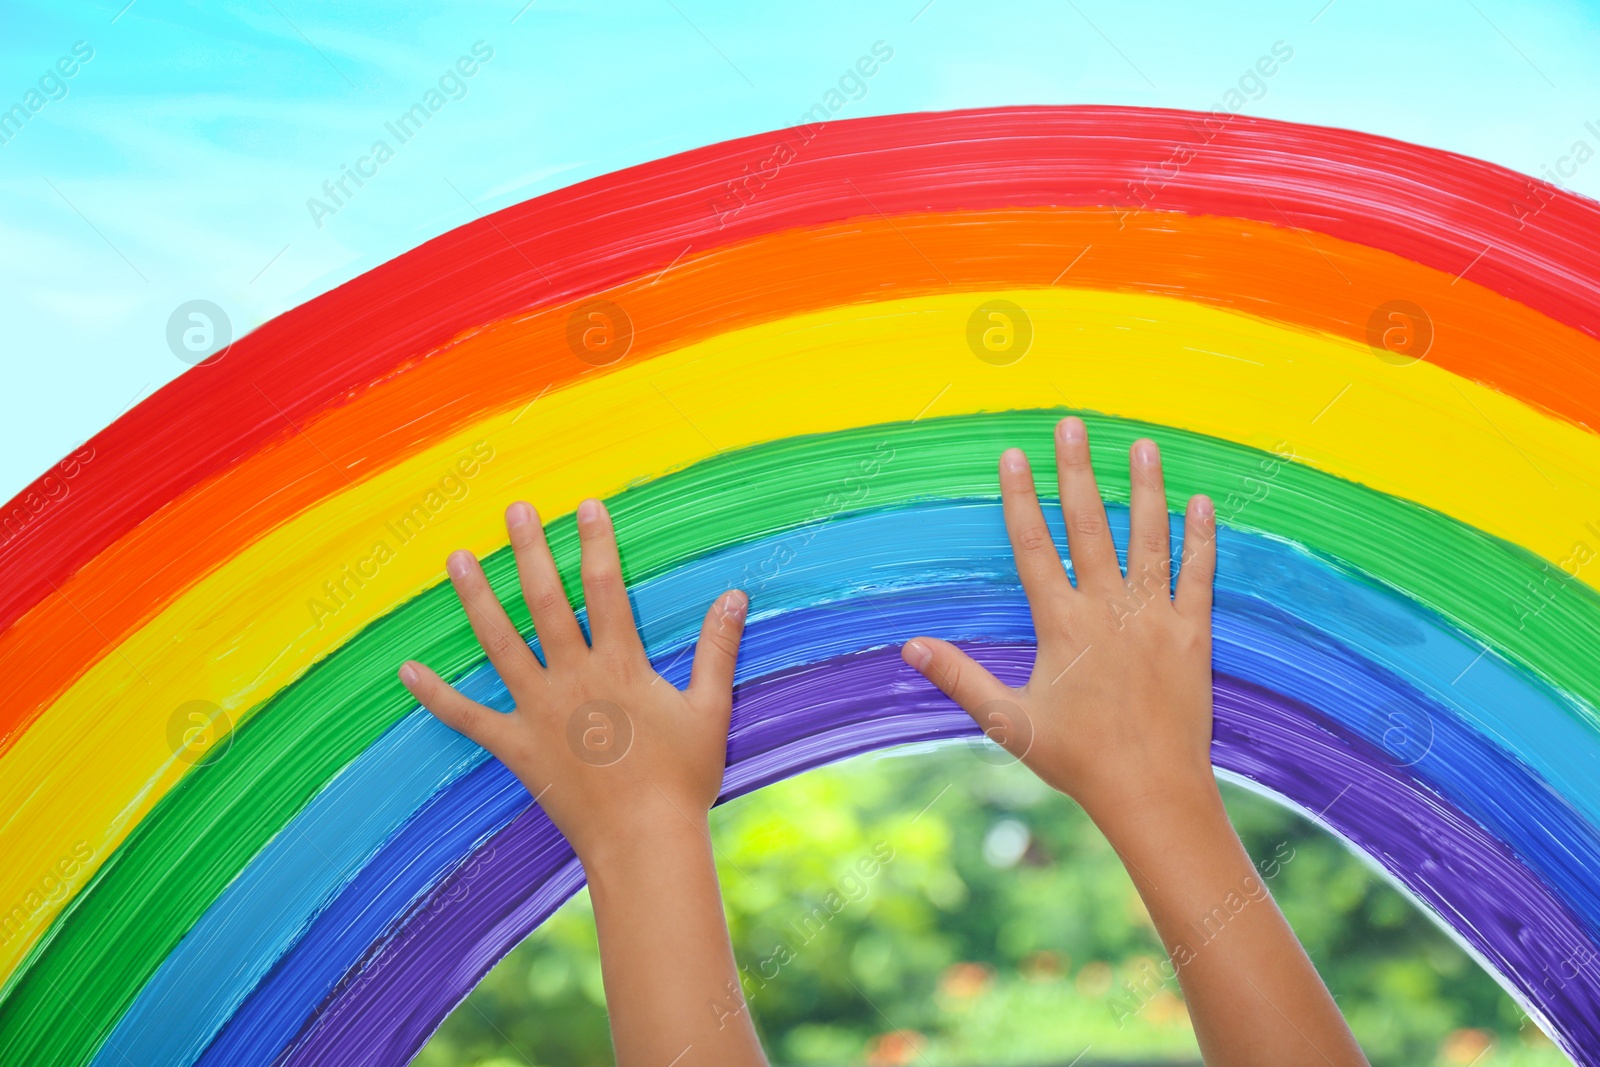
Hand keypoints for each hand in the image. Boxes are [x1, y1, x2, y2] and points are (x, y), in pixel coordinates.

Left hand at [398, 498, 747, 865]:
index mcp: (620, 665)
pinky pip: (469, 718)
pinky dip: (437, 695)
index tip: (586, 506)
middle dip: (529, 551)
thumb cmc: (681, 779)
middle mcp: (573, 678)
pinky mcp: (517, 747)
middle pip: (546, 601)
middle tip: (514, 511)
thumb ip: (716, 648)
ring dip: (477, 598)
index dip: (596, 543)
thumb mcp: (709, 709)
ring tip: (458, 559)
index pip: (605, 588)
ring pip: (500, 643)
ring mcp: (539, 711)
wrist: (644, 841)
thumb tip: (734, 596)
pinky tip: (408, 671)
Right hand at [901, 416, 1217, 822]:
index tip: (1013, 455)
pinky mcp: (1193, 635)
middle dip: (1076, 471)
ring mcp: (1154, 619)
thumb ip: (960, 677)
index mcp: (1061, 624)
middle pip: (1088, 526)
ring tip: (1139, 445)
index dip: (1021, 498)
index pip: (1034, 546)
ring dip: (1143, 490)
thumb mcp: (1008, 721)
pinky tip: (1201, 504)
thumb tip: (910, 647)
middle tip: (1071, 425)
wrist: (1152, 792)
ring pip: (1147, 539)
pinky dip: (1201, 539)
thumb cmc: (1077, 759)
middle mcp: (1108, 610)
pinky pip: (1198, 576)